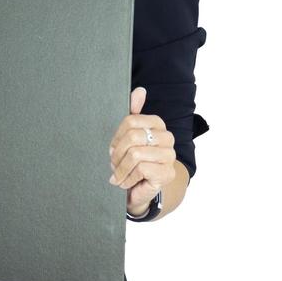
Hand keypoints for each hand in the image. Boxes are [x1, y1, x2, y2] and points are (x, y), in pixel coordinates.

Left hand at [109, 87, 176, 215]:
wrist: (137, 190)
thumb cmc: (131, 161)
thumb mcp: (127, 137)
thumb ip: (133, 112)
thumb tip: (140, 90)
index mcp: (158, 124)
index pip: (130, 121)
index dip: (116, 137)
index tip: (112, 148)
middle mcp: (168, 137)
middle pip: (132, 137)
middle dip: (117, 154)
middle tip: (113, 164)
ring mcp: (169, 156)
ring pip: (135, 154)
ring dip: (121, 168)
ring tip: (119, 174)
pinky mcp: (167, 173)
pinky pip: (141, 170)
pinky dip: (128, 178)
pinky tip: (127, 182)